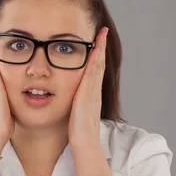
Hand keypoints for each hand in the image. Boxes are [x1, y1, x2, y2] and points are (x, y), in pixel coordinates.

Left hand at [68, 27, 107, 149]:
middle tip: (103, 31)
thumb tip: (72, 102)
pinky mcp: (89, 93)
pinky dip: (96, 59)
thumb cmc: (78, 133)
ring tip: (102, 34)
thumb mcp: (76, 114)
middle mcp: (94, 91)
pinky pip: (93, 72)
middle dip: (101, 47)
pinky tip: (95, 48)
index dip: (97, 56)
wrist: (85, 143)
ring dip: (100, 48)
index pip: (95, 71)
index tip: (98, 43)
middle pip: (99, 64)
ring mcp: (93, 91)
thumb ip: (75, 106)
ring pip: (98, 65)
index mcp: (90, 95)